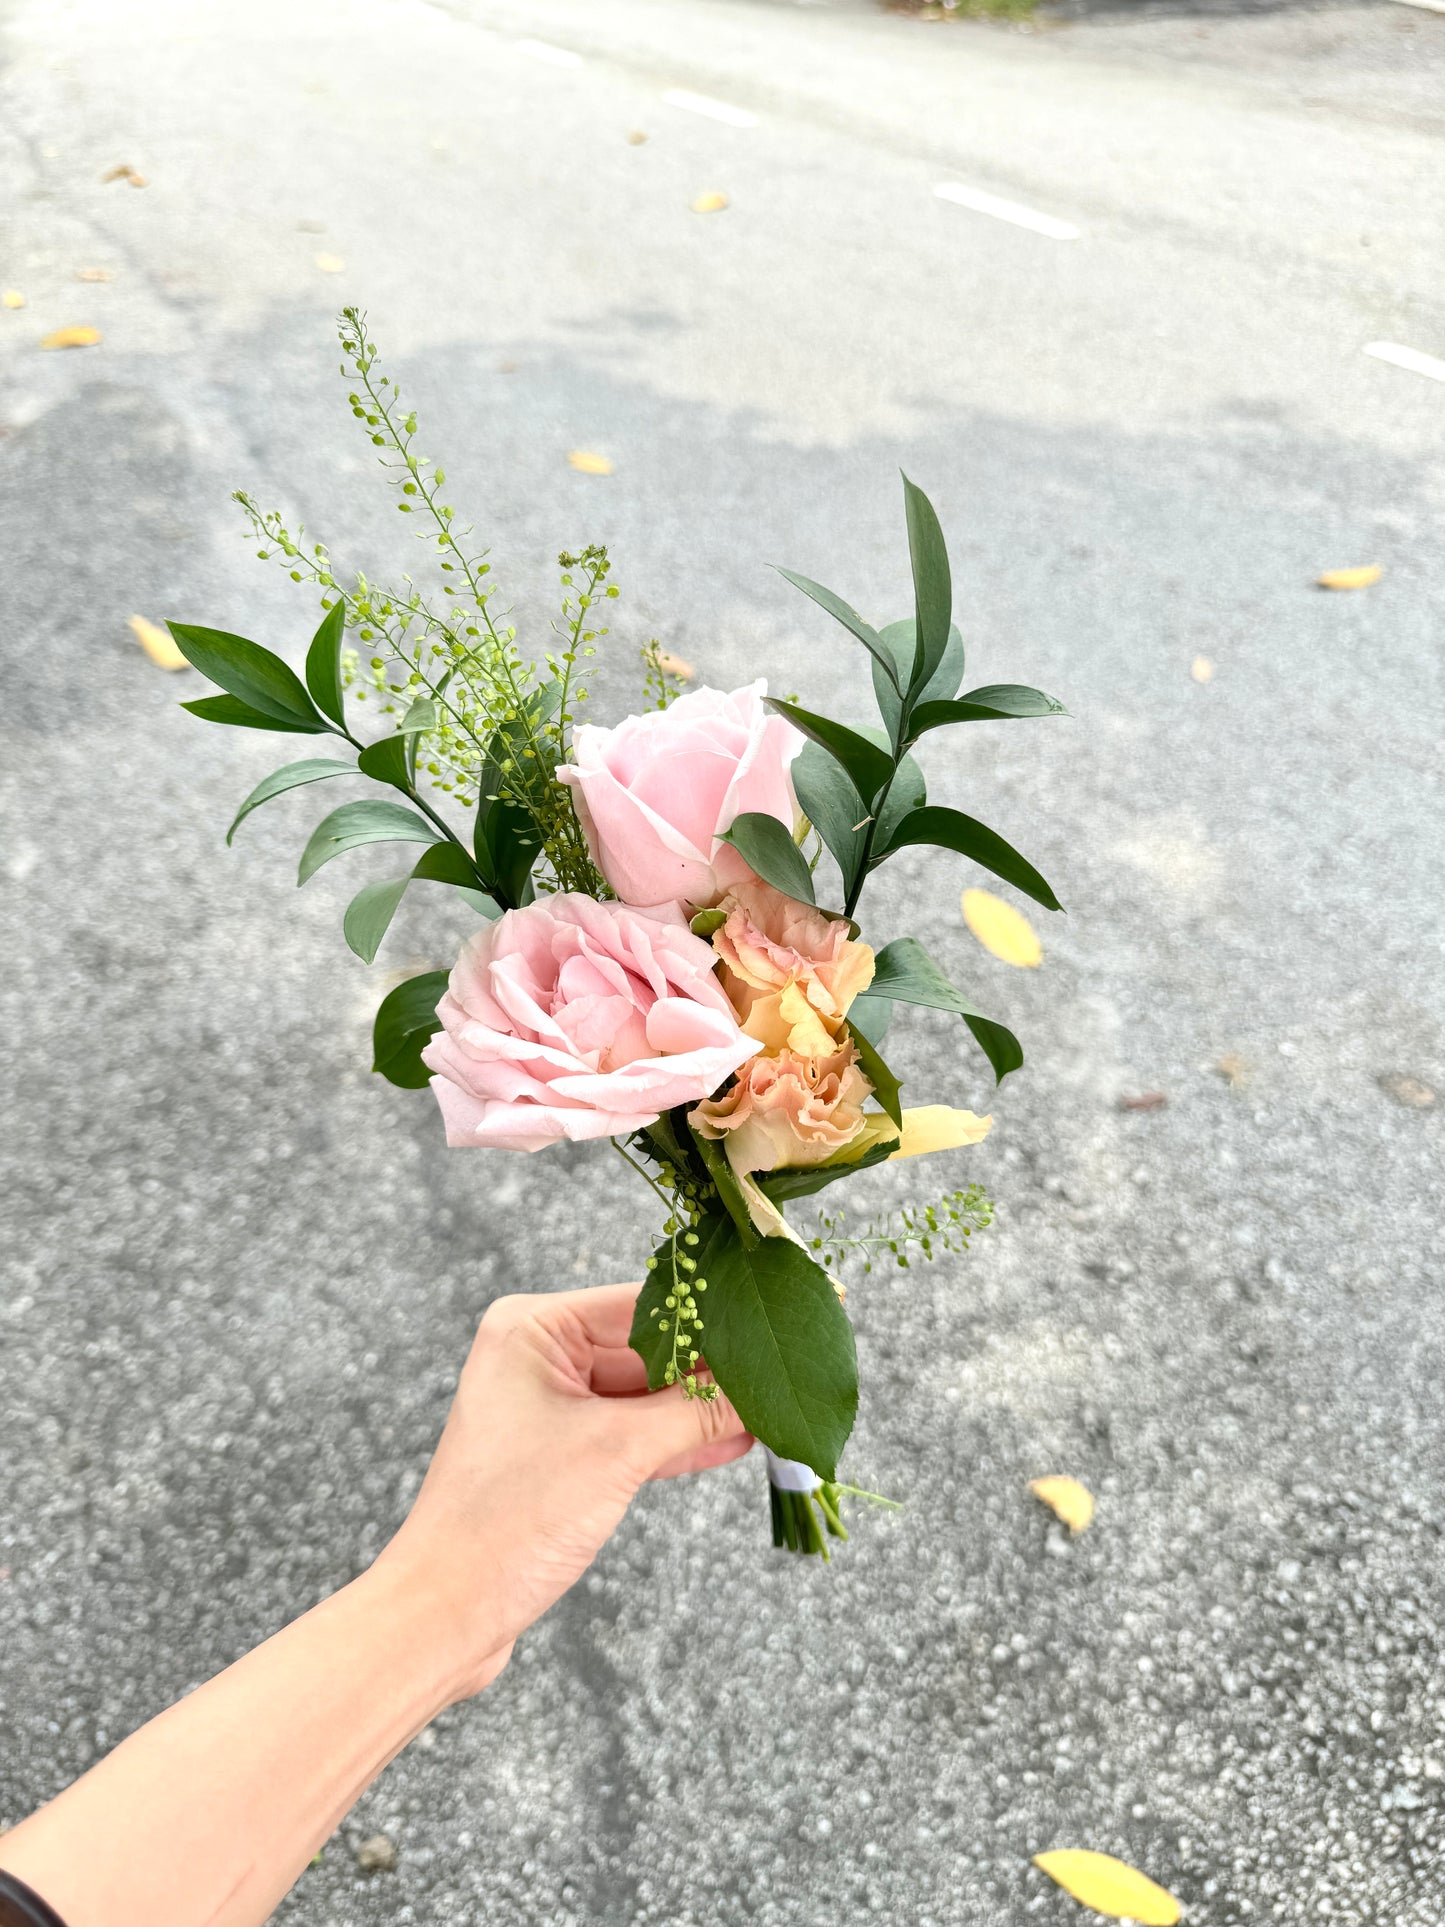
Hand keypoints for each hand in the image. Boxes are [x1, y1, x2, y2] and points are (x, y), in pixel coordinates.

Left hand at [374, 1283, 751, 1694]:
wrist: (446, 1614)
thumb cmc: (509, 1520)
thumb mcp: (617, 1453)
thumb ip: (696, 1413)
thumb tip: (761, 1387)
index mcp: (532, 1328)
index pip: (646, 1304)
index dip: (716, 1314)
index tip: (775, 1315)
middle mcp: (536, 1355)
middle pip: (650, 1348)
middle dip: (716, 1367)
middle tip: (786, 1368)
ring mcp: (548, 1406)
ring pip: (647, 1395)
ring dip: (705, 1408)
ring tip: (774, 1406)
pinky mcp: (561, 1454)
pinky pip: (634, 1433)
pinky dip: (680, 1439)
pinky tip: (738, 1438)